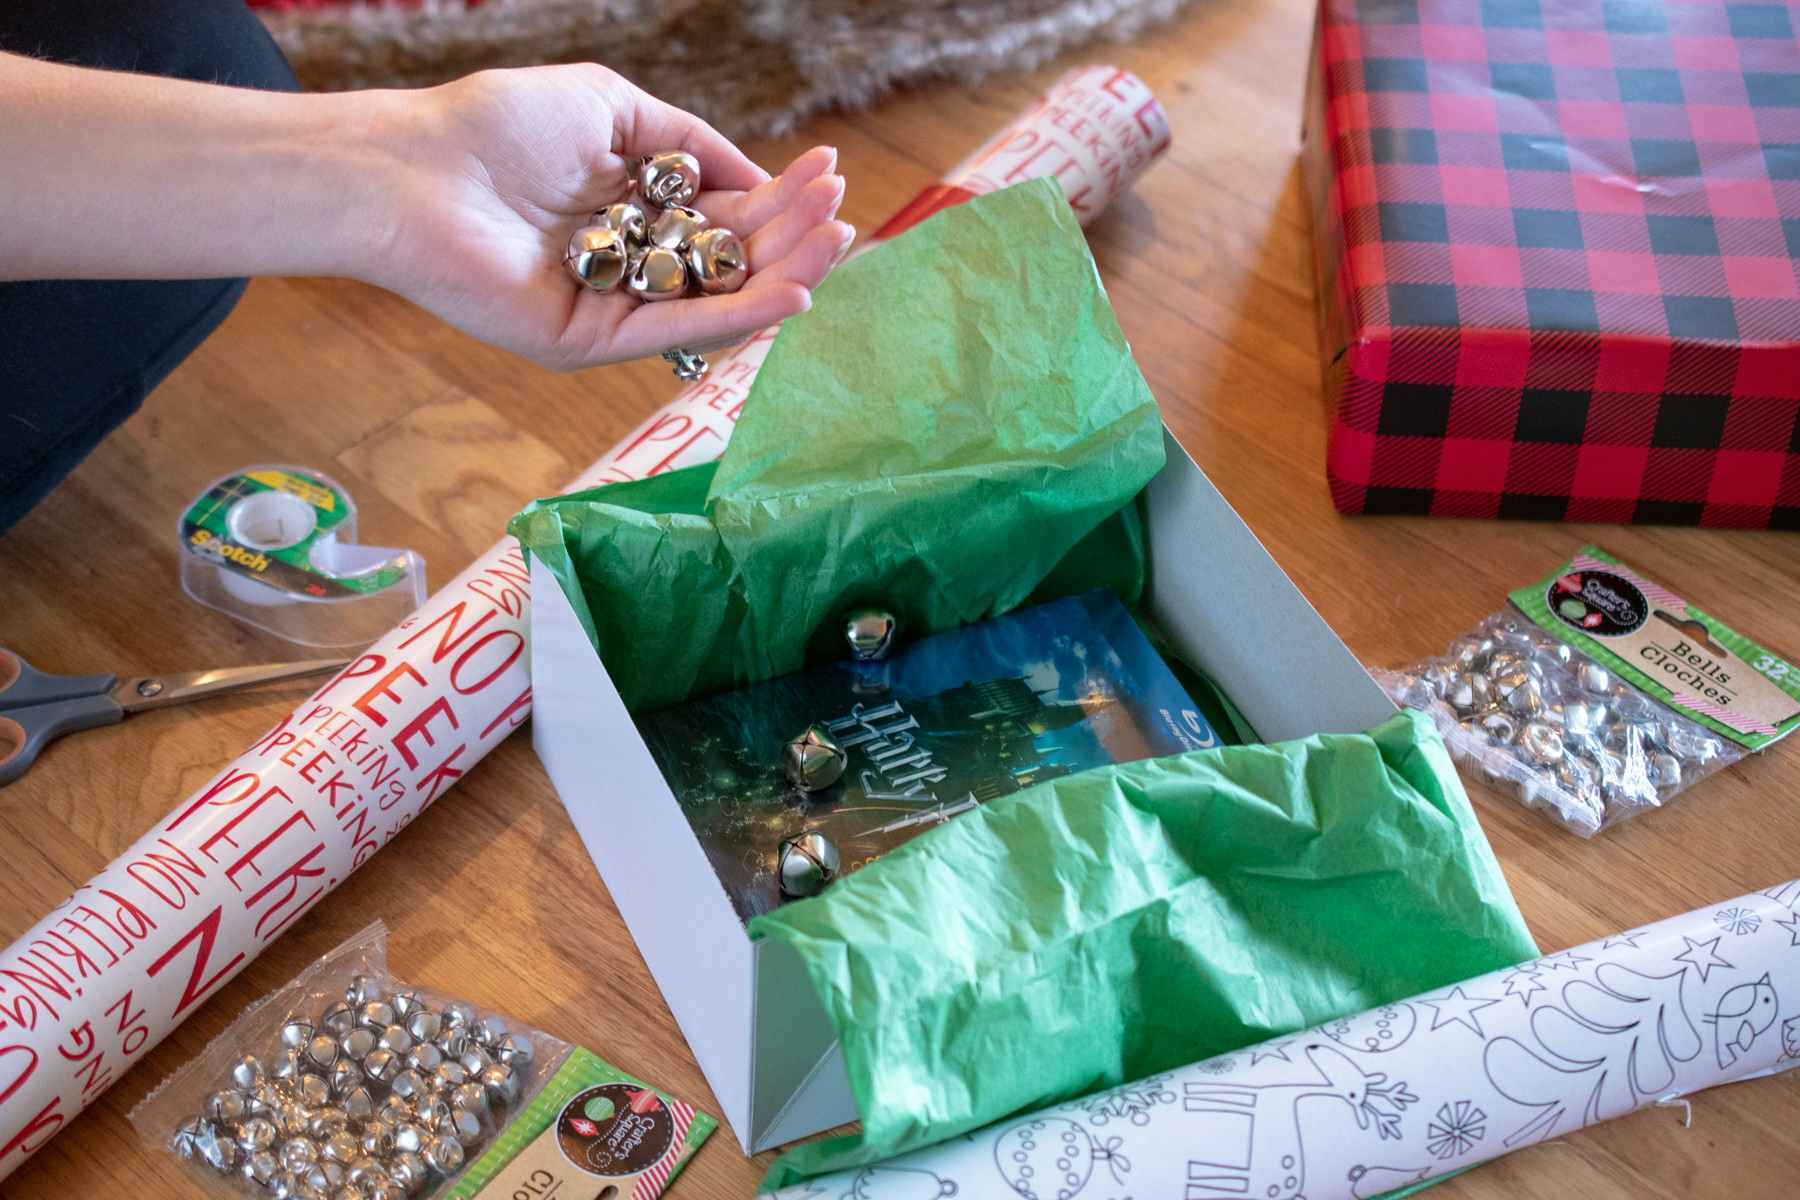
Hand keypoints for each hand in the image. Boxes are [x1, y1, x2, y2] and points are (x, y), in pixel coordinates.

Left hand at [363, 64, 852, 371]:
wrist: (415, 171)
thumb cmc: (498, 127)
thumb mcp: (613, 108)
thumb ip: (690, 143)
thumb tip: (757, 176)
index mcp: (635, 209)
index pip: (725, 213)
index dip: (780, 198)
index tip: (830, 176)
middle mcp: (631, 262)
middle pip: (729, 261)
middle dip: (792, 238)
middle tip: (843, 217)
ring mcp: (612, 308)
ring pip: (711, 304)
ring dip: (780, 278)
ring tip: (831, 248)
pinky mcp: (588, 343)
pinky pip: (671, 333)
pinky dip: (732, 318)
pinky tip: (786, 294)